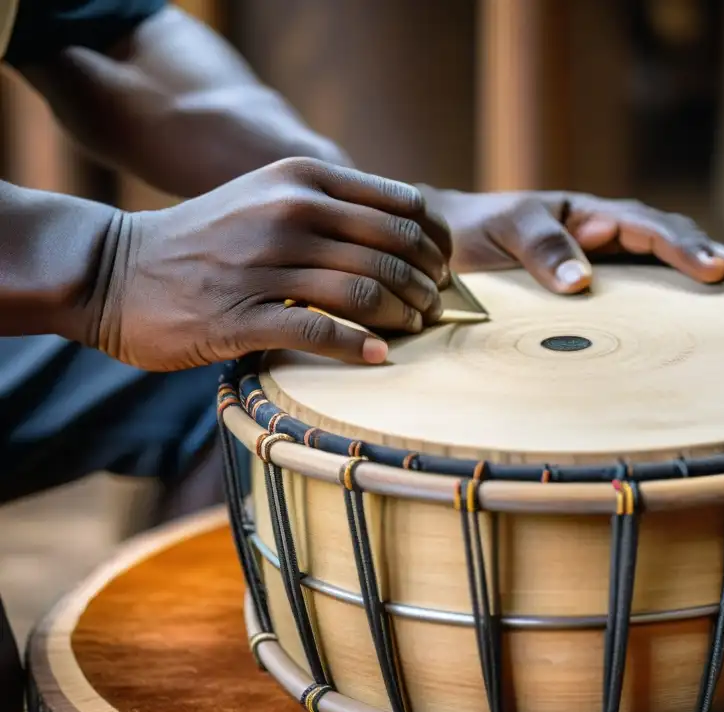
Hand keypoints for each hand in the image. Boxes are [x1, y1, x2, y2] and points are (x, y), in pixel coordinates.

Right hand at [89, 158, 450, 370]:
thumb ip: (330, 205)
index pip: (403, 207)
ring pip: (366, 290)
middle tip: (433, 307)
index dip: (435, 243)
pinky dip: (359, 348)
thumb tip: (407, 233)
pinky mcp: (241, 318)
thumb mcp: (268, 196)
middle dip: (426, 284)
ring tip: (412, 329)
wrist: (116, 270)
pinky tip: (377, 357)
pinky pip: (321, 332)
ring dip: (402, 317)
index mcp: (302, 179)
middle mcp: (288, 213)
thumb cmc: (207, 240)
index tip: (443, 270)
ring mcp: (264, 264)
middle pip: (393, 249)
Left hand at [423, 189, 723, 292]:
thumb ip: (540, 248)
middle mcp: (601, 236)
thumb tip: (584, 282)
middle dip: (706, 253)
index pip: (646, 227)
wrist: (444, 247)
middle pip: (667, 238)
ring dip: (696, 271)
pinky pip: (636, 292)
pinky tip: (690, 320)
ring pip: (658, 264)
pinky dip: (666, 300)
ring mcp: (600, 263)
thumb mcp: (504, 231)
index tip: (712, 271)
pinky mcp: (591, 294)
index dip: (681, 247)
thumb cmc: (474, 233)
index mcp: (586, 215)